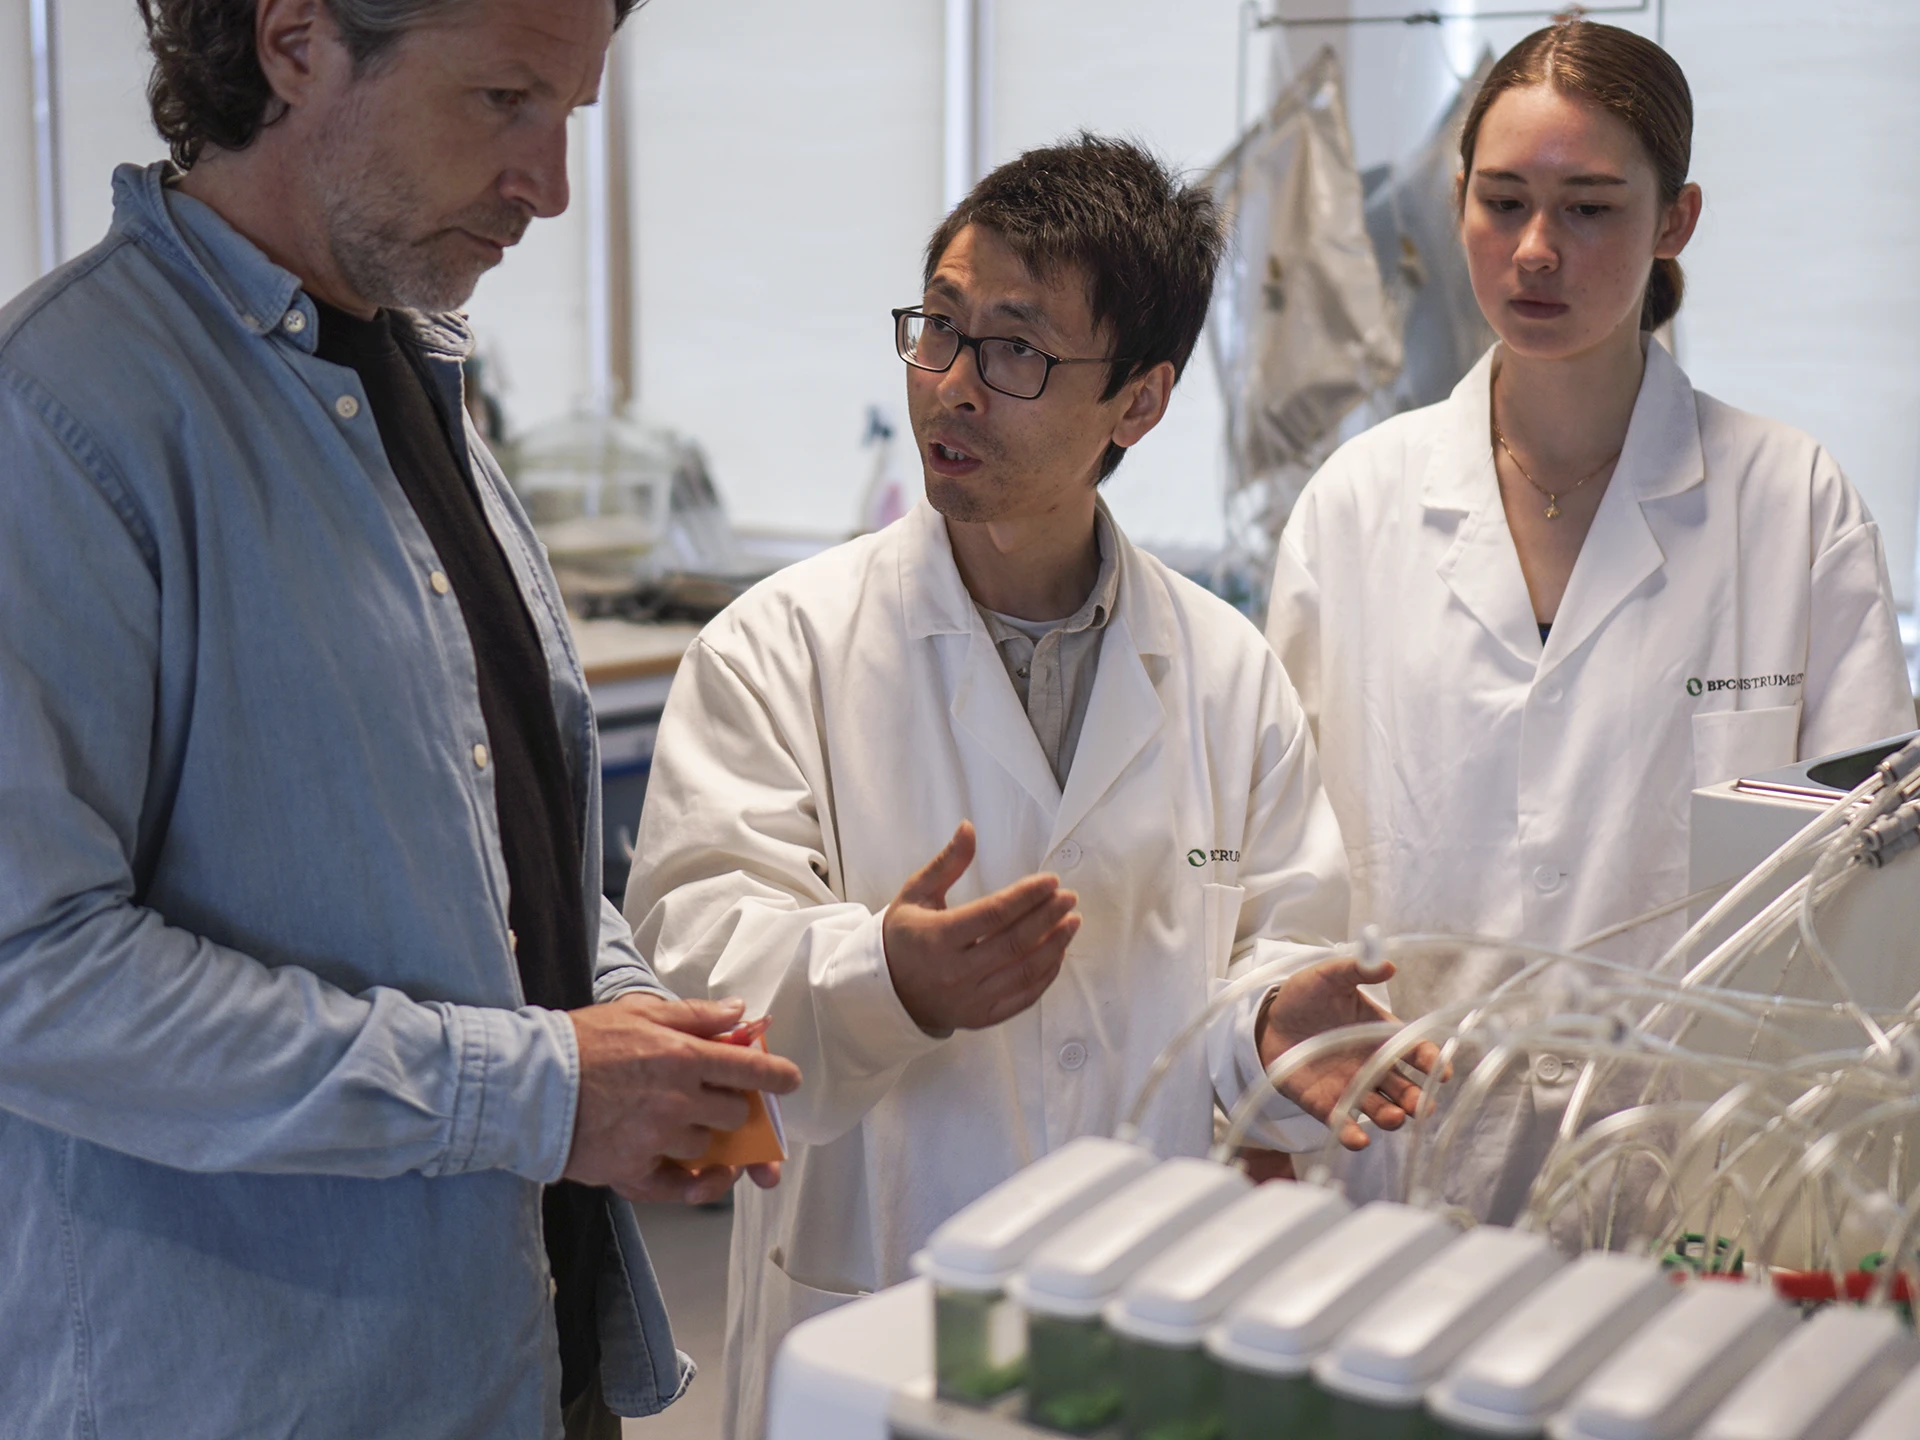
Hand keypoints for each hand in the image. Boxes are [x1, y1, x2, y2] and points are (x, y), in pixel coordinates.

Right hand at [563, 994, 801, 1203]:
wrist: (526, 1084)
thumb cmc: (579, 1044)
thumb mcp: (639, 1011)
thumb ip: (695, 1014)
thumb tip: (739, 1013)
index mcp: (682, 1055)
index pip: (749, 1068)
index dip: (776, 1075)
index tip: (787, 1080)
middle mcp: (676, 1099)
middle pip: (734, 1113)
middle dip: (731, 1106)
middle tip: (713, 1098)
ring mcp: (657, 1138)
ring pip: (707, 1146)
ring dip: (701, 1137)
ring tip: (674, 1121)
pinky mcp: (634, 1170)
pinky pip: (683, 1187)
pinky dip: (699, 1183)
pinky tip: (706, 1174)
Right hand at [883, 821, 1080, 1032]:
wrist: (887, 992)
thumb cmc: (903, 938)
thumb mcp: (915, 895)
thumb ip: (947, 863)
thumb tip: (969, 828)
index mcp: (937, 938)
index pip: (993, 914)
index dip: (1027, 896)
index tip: (1050, 881)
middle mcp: (955, 972)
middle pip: (1015, 942)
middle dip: (1048, 917)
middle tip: (1069, 898)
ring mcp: (970, 999)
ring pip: (1024, 972)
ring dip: (1055, 945)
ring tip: (1072, 922)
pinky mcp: (981, 1017)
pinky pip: (1023, 998)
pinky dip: (1046, 976)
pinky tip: (1057, 953)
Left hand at [1255, 958, 1441, 1150]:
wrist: (1268, 1019)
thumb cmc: (1306, 996)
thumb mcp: (1329, 976)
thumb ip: (1356, 969)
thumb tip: (1386, 963)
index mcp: (1382, 1035)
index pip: (1415, 1051)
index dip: (1432, 1061)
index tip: (1442, 1069)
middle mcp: (1374, 1065)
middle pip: (1406, 1088)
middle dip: (1417, 1099)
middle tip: (1422, 1105)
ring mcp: (1352, 1087)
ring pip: (1380, 1109)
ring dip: (1389, 1117)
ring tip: (1392, 1117)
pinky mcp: (1325, 1105)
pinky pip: (1343, 1123)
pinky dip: (1351, 1134)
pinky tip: (1358, 1141)